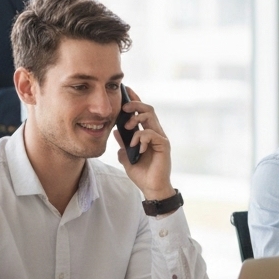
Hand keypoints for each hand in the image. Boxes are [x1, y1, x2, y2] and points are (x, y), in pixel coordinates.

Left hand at [113, 87, 174, 201]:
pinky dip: (141, 138)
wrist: (151, 187)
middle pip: (148, 109)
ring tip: (127, 128)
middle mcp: (156, 133)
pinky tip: (136, 147)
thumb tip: (115, 131)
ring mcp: (161, 138)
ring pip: (151, 117)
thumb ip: (123, 143)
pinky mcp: (164, 145)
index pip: (142, 113)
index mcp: (147, 133)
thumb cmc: (142, 173)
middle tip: (124, 108)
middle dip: (135, 105)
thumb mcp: (126, 156)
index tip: (126, 90)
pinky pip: (151, 133)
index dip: (135, 100)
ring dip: (136, 119)